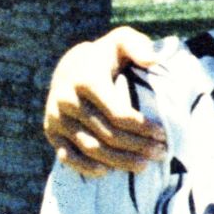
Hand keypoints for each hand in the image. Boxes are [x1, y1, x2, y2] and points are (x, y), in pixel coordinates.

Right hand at [42, 27, 165, 176]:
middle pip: (107, 134)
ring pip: (92, 148)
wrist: (69, 66)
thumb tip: (152, 60)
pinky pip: (68, 157)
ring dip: (120, 161)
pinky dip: (88, 167)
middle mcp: (66, 99)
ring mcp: (56, 117)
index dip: (142, 127)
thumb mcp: (121, 41)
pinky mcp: (50, 131)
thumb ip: (138, 45)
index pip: (118, 113)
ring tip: (144, 165)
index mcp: (86, 79)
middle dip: (137, 146)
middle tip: (161, 153)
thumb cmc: (105, 56)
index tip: (163, 133)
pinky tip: (109, 172)